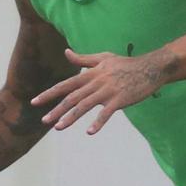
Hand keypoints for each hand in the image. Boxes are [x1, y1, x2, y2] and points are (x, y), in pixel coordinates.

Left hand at [31, 49, 170, 134]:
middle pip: (72, 97)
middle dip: (56, 109)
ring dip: (71, 117)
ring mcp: (108, 91)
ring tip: (59, 128)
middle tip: (44, 120)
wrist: (150, 68)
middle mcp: (96, 82)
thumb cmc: (126, 64)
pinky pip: (107, 113)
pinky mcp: (120, 99)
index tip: (35, 102)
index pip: (65, 84)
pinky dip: (98, 122)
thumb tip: (66, 52)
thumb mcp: (103, 57)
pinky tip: (89, 132)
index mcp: (90, 73)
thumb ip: (83, 58)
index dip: (49, 93)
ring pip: (85, 105)